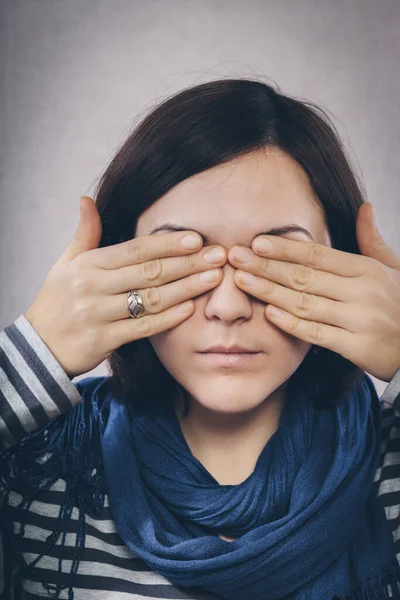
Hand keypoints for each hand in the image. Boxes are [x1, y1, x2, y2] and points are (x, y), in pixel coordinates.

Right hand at [24, 196, 225, 378]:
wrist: (39, 346)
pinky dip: (167, 319)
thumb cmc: (57, 300)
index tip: (197, 239)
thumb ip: (85, 233)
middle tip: (219, 256)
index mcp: (88, 264)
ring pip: (150, 299)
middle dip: (188, 263)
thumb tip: (87, 199)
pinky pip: (142, 329)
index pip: (135, 250)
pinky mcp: (104, 341)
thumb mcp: (66, 263)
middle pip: (149, 272)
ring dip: (186, 288)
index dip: (168, 243)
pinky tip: (190, 308)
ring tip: (213, 279)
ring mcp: (98, 315)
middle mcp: (93, 287)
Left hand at [228, 202, 399, 382]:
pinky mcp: (356, 347)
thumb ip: (372, 241)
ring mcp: (359, 321)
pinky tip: (269, 313)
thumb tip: (364, 207)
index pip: (318, 255)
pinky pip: (317, 334)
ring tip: (242, 282)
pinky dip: (291, 324)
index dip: (286, 248)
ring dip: (271, 292)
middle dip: (267, 266)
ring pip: (305, 303)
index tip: (256, 242)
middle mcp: (362, 292)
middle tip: (236, 257)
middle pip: (305, 276)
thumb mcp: (393, 269)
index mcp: (367, 270)